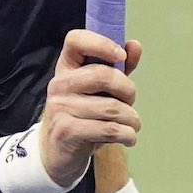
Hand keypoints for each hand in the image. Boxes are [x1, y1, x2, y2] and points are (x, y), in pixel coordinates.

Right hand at [39, 30, 144, 185]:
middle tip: (130, 103)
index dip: (101, 43)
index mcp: (67, 67)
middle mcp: (60, 84)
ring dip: (132, 118)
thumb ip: (118, 68)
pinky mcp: (67, 131)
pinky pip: (109, 129)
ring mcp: (61, 107)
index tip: (121, 56)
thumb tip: (135, 45)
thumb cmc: (83, 115)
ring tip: (133, 124)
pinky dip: (127, 134)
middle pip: (103, 75)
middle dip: (128, 91)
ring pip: (112, 107)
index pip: (75, 40)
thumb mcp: (99, 90)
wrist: (57, 152)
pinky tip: (129, 137)